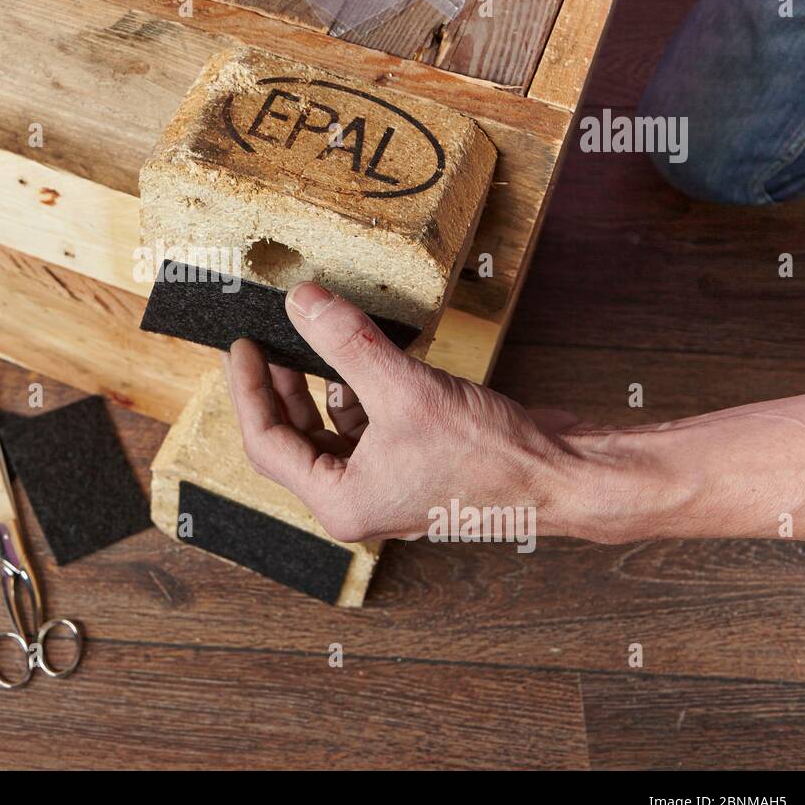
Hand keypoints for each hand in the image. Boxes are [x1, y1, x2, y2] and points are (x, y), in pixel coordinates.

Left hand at [222, 281, 612, 543]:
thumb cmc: (491, 457)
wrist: (564, 476)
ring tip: (311, 338)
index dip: (248, 390)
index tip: (241, 345)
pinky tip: (363, 359)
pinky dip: (359, 392)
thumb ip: (346, 343)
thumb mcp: (405, 389)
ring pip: (330, 430)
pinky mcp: (414, 463)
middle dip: (279, 387)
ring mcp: (387, 483)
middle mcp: (358, 499)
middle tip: (267, 338)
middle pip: (293, 439)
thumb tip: (302, 303)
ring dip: (318, 386)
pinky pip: (368, 426)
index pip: (267, 443)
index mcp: (342, 501)